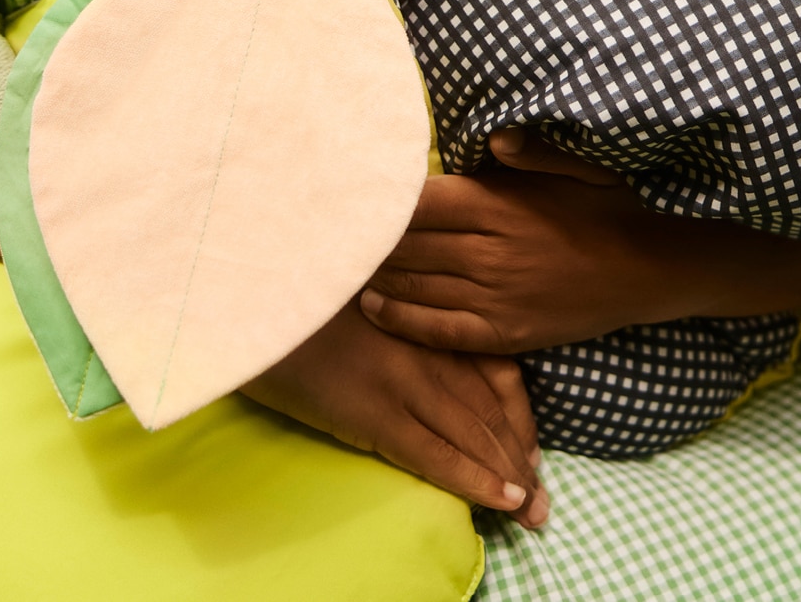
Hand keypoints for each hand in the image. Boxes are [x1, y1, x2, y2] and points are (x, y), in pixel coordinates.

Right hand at [242, 301, 547, 527]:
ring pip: (475, 434)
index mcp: (427, 320)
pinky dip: (474, 481)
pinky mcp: (373, 412)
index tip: (533, 449)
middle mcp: (426, 348)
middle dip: (523, 456)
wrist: (255, 293)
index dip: (520, 415)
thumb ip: (399, 316)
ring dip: (510, 476)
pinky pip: (435, 454)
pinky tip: (502, 502)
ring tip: (532, 510)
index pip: (496, 371)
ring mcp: (403, 380)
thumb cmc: (303, 290)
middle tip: (544, 497)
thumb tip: (419, 352)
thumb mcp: (362, 293)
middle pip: (493, 409)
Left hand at [360, 128, 800, 353]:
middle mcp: (489, 250)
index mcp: (498, 203)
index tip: (337, 192)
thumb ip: (531, 151)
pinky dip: (400, 319)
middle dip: (360, 239)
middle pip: (406, 244)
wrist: (648, 270)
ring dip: (371, 277)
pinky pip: (440, 328)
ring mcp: (495, 294)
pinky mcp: (505, 331)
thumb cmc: (606, 208)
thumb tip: (494, 140)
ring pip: (415, 285)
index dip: (373, 200)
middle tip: (318, 230)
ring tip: (331, 267)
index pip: (416, 202)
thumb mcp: (576, 166)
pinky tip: (371, 308)